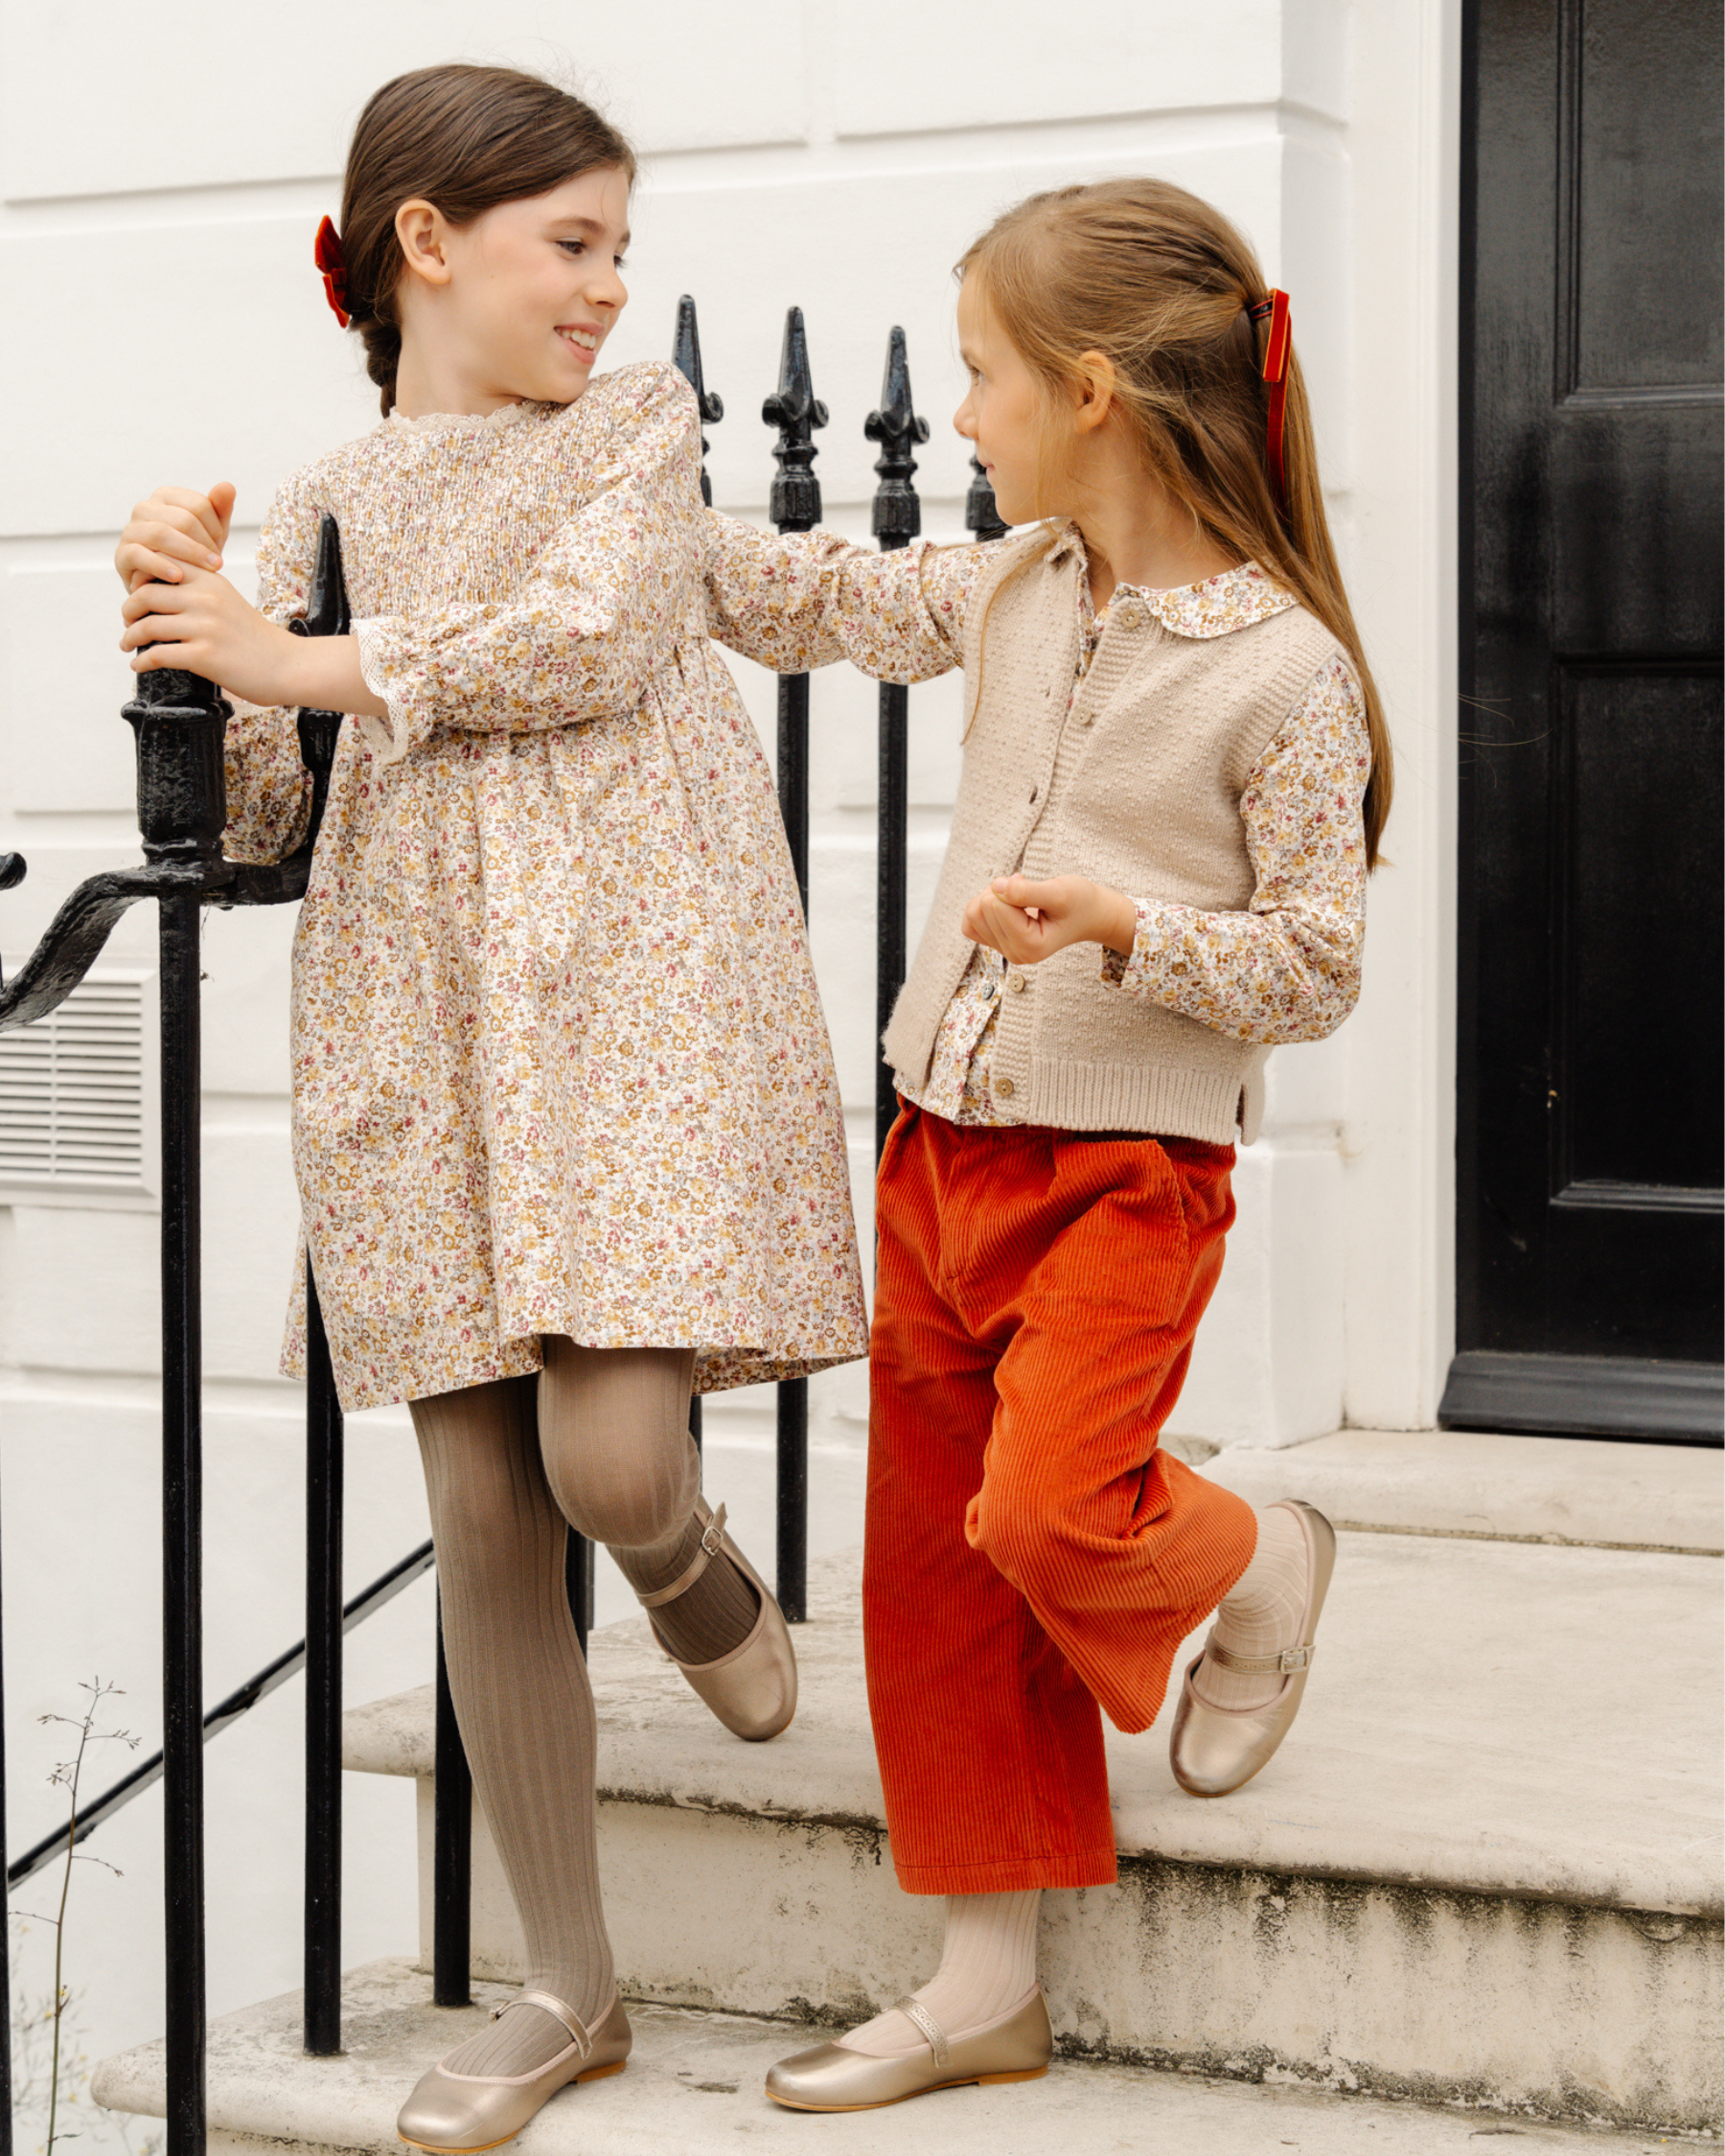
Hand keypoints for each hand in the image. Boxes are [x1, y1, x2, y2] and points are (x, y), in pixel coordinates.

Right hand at [115, 482, 236, 592]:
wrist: (168, 588)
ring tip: (209, 570)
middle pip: (182, 519)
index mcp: (166, 497)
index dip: (215, 528)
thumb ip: (220, 509)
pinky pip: (139, 555)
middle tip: (217, 564)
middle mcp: (145, 508)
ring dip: (190, 554)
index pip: (198, 505)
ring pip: (161, 534)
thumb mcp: (211, 533)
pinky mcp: (122, 554)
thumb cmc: (192, 556)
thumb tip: (227, 485)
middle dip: (205, 543)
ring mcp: (131, 530)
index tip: (221, 547)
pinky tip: (178, 577)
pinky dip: (160, 566)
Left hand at [120, 564, 304, 705]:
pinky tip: (140, 666)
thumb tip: (160, 594)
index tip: (137, 594)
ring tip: (127, 644)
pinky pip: (158, 655)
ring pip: (147, 625)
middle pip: (146, 594)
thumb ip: (199, 591)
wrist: (288, 666)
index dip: (140, 579)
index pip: (160, 565)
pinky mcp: (204, 656)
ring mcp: (204, 627)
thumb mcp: (229, 600)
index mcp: (210, 580)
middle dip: (129, 610)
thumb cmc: (257, 639)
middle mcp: (205, 599)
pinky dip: (142, 662)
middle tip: (128, 621)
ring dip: (130, 637)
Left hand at [961, 874, 1136, 964]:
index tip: (1036, 889)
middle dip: (1001, 891)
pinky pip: (970, 922)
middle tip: (1030, 893)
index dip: (1013, 887)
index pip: (995, 905)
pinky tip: (1008, 905)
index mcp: (1030, 947)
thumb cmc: (1080, 902)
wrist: (1089, 915)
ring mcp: (1004, 951)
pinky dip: (984, 906)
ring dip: (992, 897)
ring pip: (972, 914)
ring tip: (1020, 897)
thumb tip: (996, 887)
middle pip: (980, 909)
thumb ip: (1027, 892)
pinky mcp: (997, 944)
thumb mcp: (1059, 892)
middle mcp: (1015, 955)